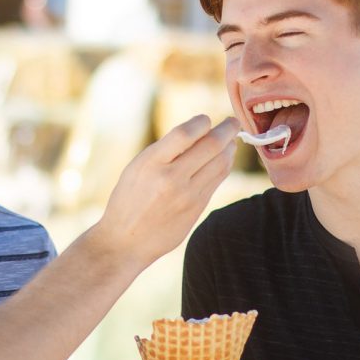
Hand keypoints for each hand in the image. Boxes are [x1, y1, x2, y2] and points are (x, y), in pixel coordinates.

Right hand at [89, 115, 238, 267]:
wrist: (126, 241)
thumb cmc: (128, 199)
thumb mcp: (137, 168)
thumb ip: (165, 151)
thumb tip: (198, 132)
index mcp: (150, 163)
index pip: (185, 133)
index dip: (202, 122)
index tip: (206, 119)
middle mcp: (170, 178)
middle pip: (211, 146)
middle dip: (227, 129)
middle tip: (233, 122)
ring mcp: (187, 196)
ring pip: (220, 164)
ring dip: (230, 147)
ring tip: (231, 140)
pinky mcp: (197, 209)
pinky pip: (217, 180)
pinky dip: (224, 165)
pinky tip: (224, 159)